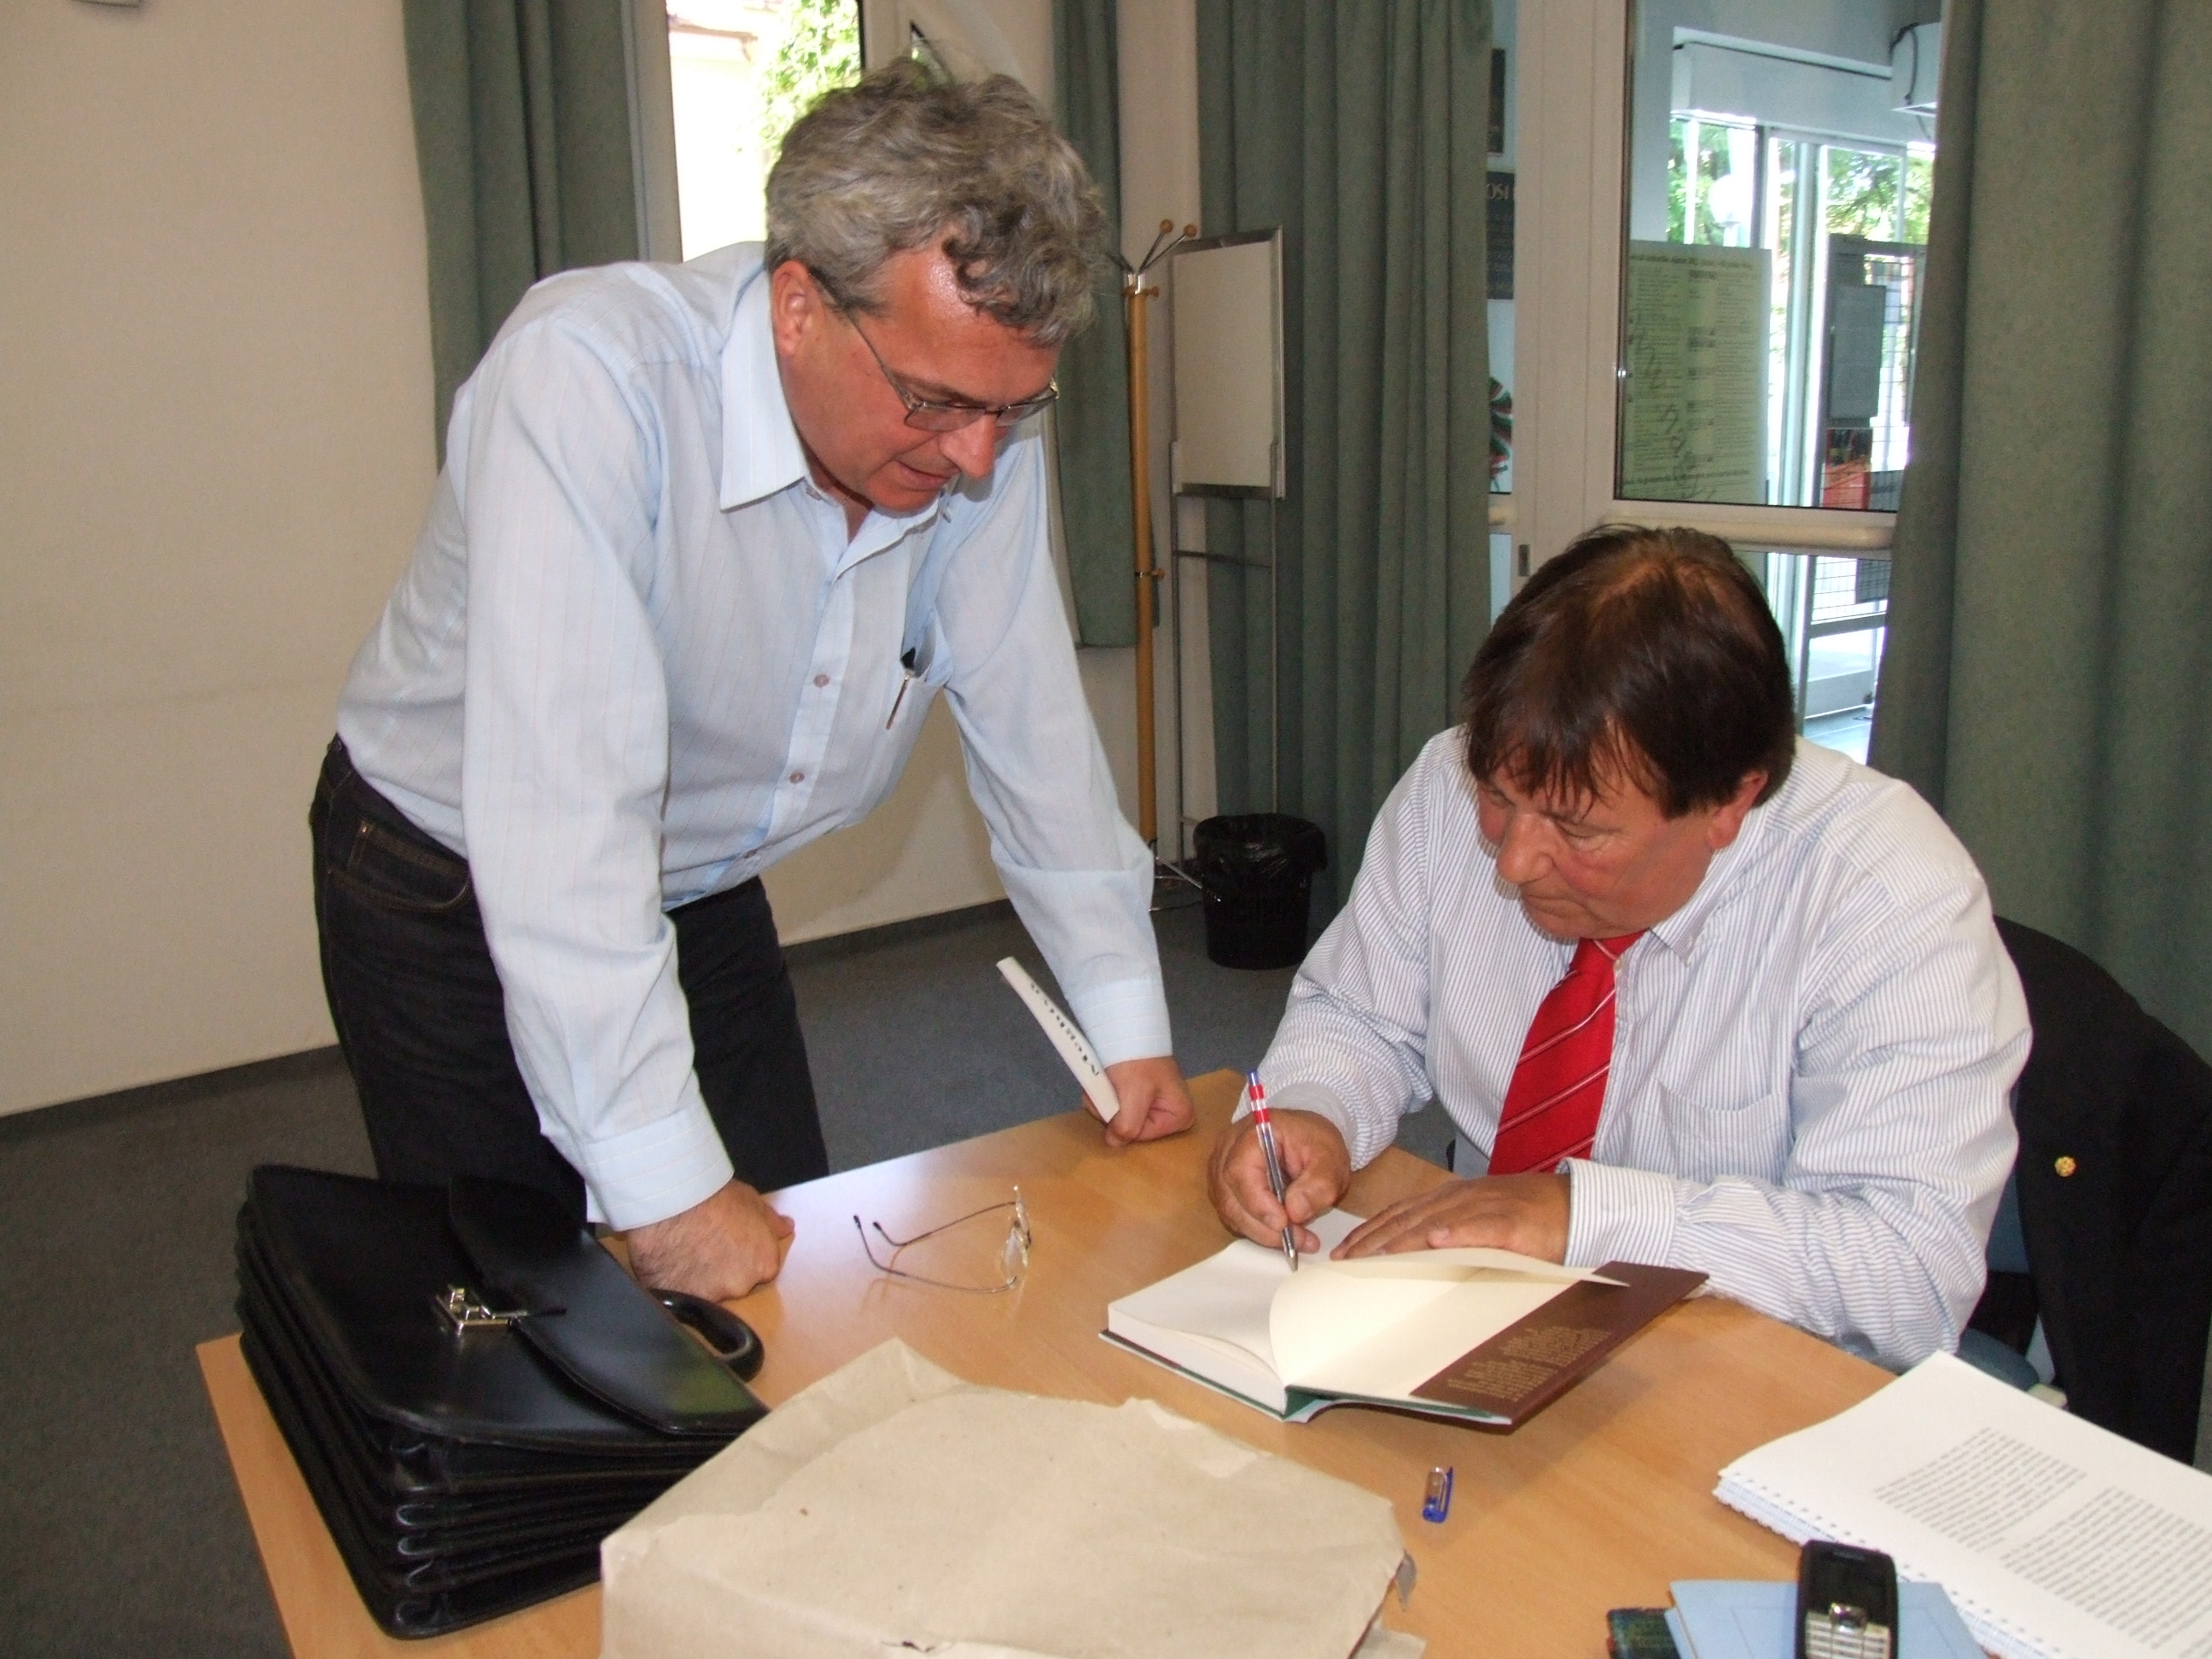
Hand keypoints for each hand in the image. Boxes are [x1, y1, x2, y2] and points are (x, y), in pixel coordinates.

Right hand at [624, 1180, 794, 1300]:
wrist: (675, 1206)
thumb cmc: (714, 1199)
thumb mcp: (751, 1200)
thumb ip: (771, 1220)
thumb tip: (786, 1227)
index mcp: (764, 1263)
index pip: (762, 1267)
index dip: (746, 1252)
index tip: (732, 1240)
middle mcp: (742, 1285)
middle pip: (736, 1282)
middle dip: (724, 1267)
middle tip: (707, 1243)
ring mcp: (711, 1295)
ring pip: (709, 1290)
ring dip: (701, 1276)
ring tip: (686, 1249)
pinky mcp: (682, 1298)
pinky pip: (682, 1293)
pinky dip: (678, 1281)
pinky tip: (671, 1260)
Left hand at [1102, 1055, 1195, 1145]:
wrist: (1127, 1027)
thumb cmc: (1137, 1060)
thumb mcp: (1134, 1094)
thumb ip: (1127, 1126)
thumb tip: (1115, 1143)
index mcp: (1181, 1117)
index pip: (1142, 1135)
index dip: (1123, 1120)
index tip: (1114, 1101)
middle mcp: (1171, 1113)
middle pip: (1132, 1126)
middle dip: (1111, 1111)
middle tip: (1103, 1092)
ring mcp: (1154, 1103)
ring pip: (1120, 1117)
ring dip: (1104, 1102)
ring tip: (1102, 1083)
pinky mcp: (1138, 1094)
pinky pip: (1116, 1105)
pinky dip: (1105, 1095)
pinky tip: (1103, 1081)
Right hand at [1208, 1109, 1350, 1253]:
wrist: (1307, 1139)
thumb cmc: (1316, 1143)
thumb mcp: (1331, 1159)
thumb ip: (1318, 1184)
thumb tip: (1295, 1212)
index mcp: (1253, 1133)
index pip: (1241, 1171)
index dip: (1258, 1203)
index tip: (1284, 1224)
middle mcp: (1228, 1149)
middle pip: (1230, 1196)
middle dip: (1263, 1225)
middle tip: (1298, 1239)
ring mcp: (1221, 1169)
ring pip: (1229, 1211)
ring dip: (1261, 1232)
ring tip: (1297, 1239)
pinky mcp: (1225, 1187)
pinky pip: (1233, 1215)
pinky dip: (1257, 1229)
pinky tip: (1283, 1233)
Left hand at [1334, 1173, 1570, 1261]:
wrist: (1578, 1207)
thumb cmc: (1531, 1219)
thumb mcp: (1483, 1223)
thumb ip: (1451, 1233)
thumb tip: (1417, 1253)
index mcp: (1454, 1198)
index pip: (1401, 1214)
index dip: (1371, 1231)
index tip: (1345, 1251)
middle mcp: (1463, 1198)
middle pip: (1408, 1218)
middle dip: (1373, 1241)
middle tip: (1345, 1261)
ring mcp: (1487, 1207)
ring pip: (1435, 1222)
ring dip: (1401, 1240)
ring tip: (1374, 1256)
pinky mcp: (1512, 1223)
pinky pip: (1481, 1228)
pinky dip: (1457, 1233)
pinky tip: (1435, 1241)